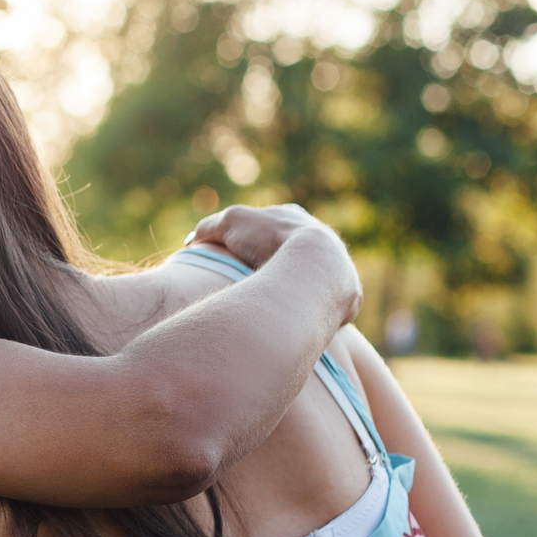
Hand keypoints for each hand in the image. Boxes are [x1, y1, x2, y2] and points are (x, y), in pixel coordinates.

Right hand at [191, 203, 360, 323]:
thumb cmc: (270, 239)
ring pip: (307, 278)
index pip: (270, 227)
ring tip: (267, 306)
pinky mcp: (344, 293)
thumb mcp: (229, 223)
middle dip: (273, 267)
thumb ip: (209, 228)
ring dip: (289, 289)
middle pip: (291, 254)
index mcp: (295, 218)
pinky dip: (304, 307)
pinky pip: (319, 301)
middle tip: (250, 286)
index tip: (233, 259)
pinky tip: (288, 318)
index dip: (249, 241)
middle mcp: (319, 238)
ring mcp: (336, 265)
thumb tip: (192, 241)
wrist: (315, 264)